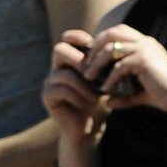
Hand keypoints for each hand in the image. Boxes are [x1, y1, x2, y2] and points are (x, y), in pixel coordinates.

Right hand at [43, 26, 105, 154]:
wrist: (89, 128)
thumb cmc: (99, 104)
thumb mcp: (105, 82)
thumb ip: (106, 66)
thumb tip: (118, 48)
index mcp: (70, 61)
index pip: (67, 38)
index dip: (79, 37)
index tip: (94, 46)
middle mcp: (57, 68)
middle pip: (59, 49)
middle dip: (79, 60)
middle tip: (94, 74)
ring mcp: (50, 82)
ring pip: (62, 73)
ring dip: (83, 85)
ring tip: (96, 96)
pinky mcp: (48, 97)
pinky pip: (60, 90)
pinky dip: (77, 97)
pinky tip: (87, 104)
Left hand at [79, 23, 166, 118]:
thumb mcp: (142, 95)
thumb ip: (125, 96)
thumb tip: (108, 103)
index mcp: (146, 43)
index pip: (119, 31)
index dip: (103, 41)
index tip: (92, 57)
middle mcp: (145, 42)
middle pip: (111, 32)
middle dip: (95, 46)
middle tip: (86, 64)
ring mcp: (145, 49)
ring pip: (110, 48)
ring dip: (97, 62)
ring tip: (89, 76)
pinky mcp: (144, 60)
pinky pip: (119, 66)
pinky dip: (109, 78)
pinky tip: (105, 89)